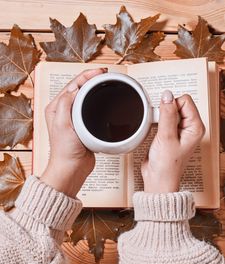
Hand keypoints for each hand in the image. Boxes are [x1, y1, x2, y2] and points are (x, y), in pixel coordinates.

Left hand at [40, 68, 107, 197]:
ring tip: (106, 82)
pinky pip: (91, 108)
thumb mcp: (62, 124)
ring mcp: (74, 117)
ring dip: (96, 88)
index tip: (100, 72)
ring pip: (86, 97)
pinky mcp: (83, 125)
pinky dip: (98, 101)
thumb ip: (66, 103)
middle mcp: (63, 110)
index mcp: (56, 107)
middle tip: (106, 74)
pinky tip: (105, 100)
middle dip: (92, 78)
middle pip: (80, 87)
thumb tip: (76, 88)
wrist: (72, 167)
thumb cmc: (65, 150)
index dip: (87, 75)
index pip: (72, 84)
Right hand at [141, 90, 204, 192]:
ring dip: (161, 117)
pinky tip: (156, 133)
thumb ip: (167, 114)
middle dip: (166, 111)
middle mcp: (190, 128)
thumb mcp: (166, 137)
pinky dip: (158, 122)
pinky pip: (164, 119)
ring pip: (170, 111)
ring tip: (159, 132)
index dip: (171, 106)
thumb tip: (167, 95)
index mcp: (195, 127)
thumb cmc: (166, 166)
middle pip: (178, 104)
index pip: (185, 101)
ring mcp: (180, 131)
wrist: (158, 180)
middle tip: (161, 127)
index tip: (163, 116)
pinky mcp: (170, 134)